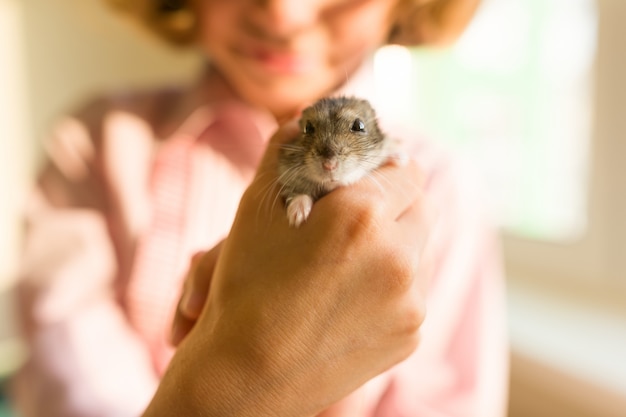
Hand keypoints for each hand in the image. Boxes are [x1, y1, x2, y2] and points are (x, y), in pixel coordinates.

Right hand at [144, 120, 428, 416]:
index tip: (368, 172)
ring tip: (353, 255)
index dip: (384, 166)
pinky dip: (393, 283)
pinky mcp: (411, 334)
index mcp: (362, 214)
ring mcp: (409, 300)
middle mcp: (397, 255)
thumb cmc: (245, 286)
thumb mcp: (257, 207)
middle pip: (421, 204)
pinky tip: (352, 293)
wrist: (247, 372)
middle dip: (396, 201)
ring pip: (420, 248)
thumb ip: (287, 150)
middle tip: (361, 211)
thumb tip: (307, 120)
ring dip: (396, 242)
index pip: (403, 167)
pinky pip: (414, 290)